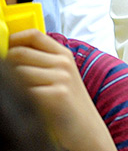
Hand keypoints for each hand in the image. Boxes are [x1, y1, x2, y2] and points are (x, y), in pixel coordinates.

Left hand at [6, 30, 115, 150]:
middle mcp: (63, 63)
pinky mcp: (56, 95)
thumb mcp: (61, 76)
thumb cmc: (68, 104)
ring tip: (21, 94)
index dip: (13, 38)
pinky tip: (29, 104)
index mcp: (63, 55)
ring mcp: (60, 78)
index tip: (3, 46)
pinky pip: (23, 91)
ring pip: (17, 72)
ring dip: (13, 84)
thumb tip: (12, 52)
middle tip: (8, 77)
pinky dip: (20, 98)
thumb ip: (41, 61)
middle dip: (6, 64)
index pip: (34, 34)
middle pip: (20, 52)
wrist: (85, 129)